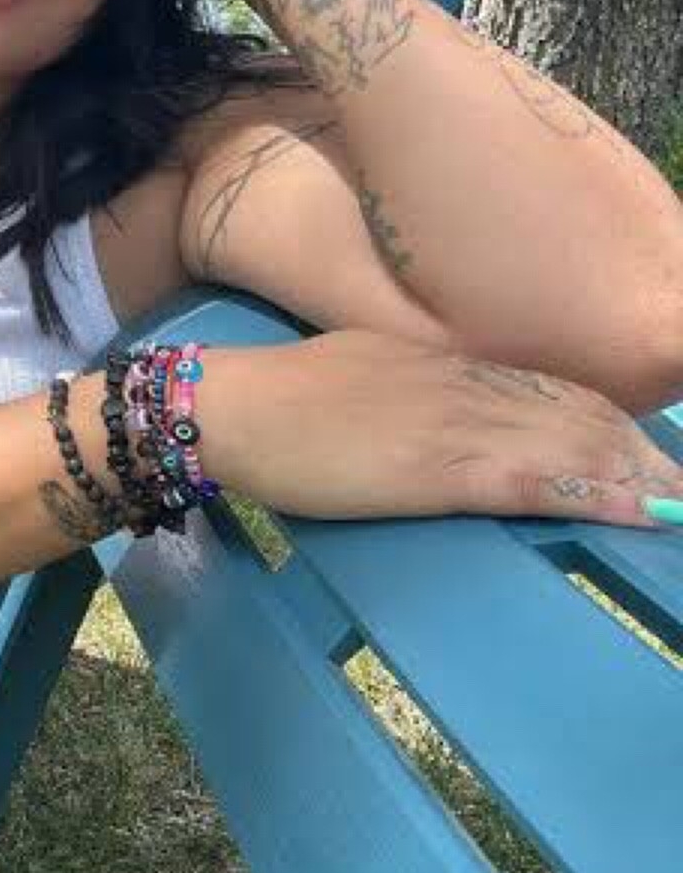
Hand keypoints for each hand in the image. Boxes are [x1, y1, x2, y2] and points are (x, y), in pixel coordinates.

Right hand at [197, 330, 682, 527]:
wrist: (234, 407)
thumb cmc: (275, 400)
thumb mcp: (356, 374)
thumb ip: (407, 390)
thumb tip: (432, 417)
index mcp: (440, 363)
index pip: (546, 384)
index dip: (604, 417)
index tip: (639, 446)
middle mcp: (464, 384)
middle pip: (578, 409)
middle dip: (638, 449)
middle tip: (677, 484)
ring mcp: (459, 422)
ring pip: (575, 439)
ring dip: (638, 472)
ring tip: (677, 497)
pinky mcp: (444, 467)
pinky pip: (542, 477)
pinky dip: (601, 494)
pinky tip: (641, 510)